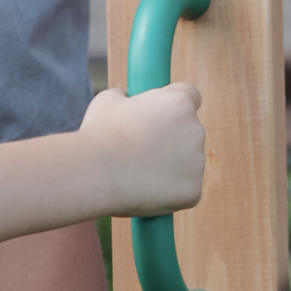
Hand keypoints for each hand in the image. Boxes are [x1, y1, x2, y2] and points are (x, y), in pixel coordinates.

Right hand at [81, 82, 206, 217]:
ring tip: (135, 175)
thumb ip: (127, 96)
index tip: (159, 119)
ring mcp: (197, 162)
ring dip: (168, 168)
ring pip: (186, 164)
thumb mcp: (108, 101)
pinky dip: (168, 194)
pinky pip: (184, 192)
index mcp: (180, 101)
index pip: (190, 97)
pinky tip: (144, 192)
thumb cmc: (97, 136)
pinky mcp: (192, 191)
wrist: (93, 175)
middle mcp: (196, 129)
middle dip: (169, 142)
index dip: (172, 109)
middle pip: (188, 133)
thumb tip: (127, 99)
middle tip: (139, 154)